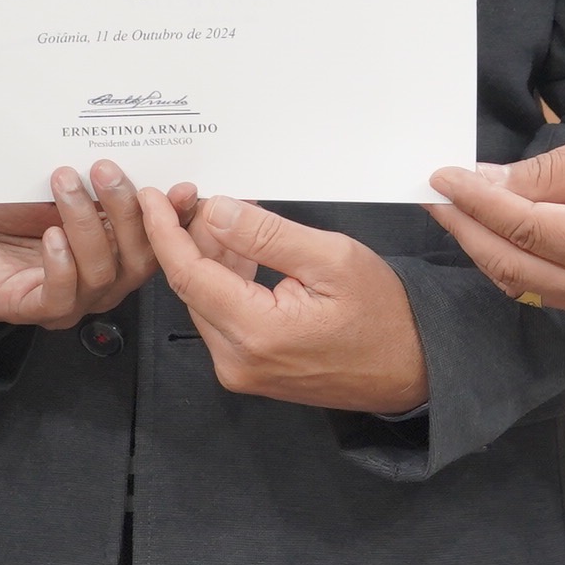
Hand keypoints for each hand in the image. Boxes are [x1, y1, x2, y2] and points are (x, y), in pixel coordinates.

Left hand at [0, 164, 164, 329]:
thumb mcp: (58, 186)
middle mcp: (103, 279)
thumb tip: (134, 155)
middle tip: (105, 170)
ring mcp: (73, 299)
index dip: (175, 217)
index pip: (159, 239)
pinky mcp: (37, 310)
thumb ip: (97, 180)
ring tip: (63, 185)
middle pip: (139, 258)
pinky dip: (61, 264)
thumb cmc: (6, 210)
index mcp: (117, 248)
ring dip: (85, 223)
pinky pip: (62, 295)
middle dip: (127, 212)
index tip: (180, 188)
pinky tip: (50, 236)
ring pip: (101, 272)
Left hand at [136, 193, 428, 415]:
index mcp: (256, 333)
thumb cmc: (383, 316)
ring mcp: (241, 370)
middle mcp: (237, 360)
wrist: (411, 369)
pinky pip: (221, 316)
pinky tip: (241, 252)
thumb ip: (267, 234)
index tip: (153, 198)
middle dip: (189, 237)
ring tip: (231, 219)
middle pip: (191, 287)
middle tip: (199, 195)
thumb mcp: (332, 258)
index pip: (188, 275)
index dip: (165, 231)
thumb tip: (214, 211)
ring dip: (209, 257)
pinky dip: (224, 280)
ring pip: (205, 300)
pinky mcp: (248, 370)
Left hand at [428, 120, 564, 316]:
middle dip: (466, 230)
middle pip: (514, 268)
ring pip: (524, 286)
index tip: (443, 177)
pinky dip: (512, 263)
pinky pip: (545, 290)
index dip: (476, 202)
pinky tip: (494, 233)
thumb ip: (550, 173)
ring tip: (455, 211)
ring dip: (483, 250)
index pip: (524, 228)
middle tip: (435, 196)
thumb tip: (488, 182)